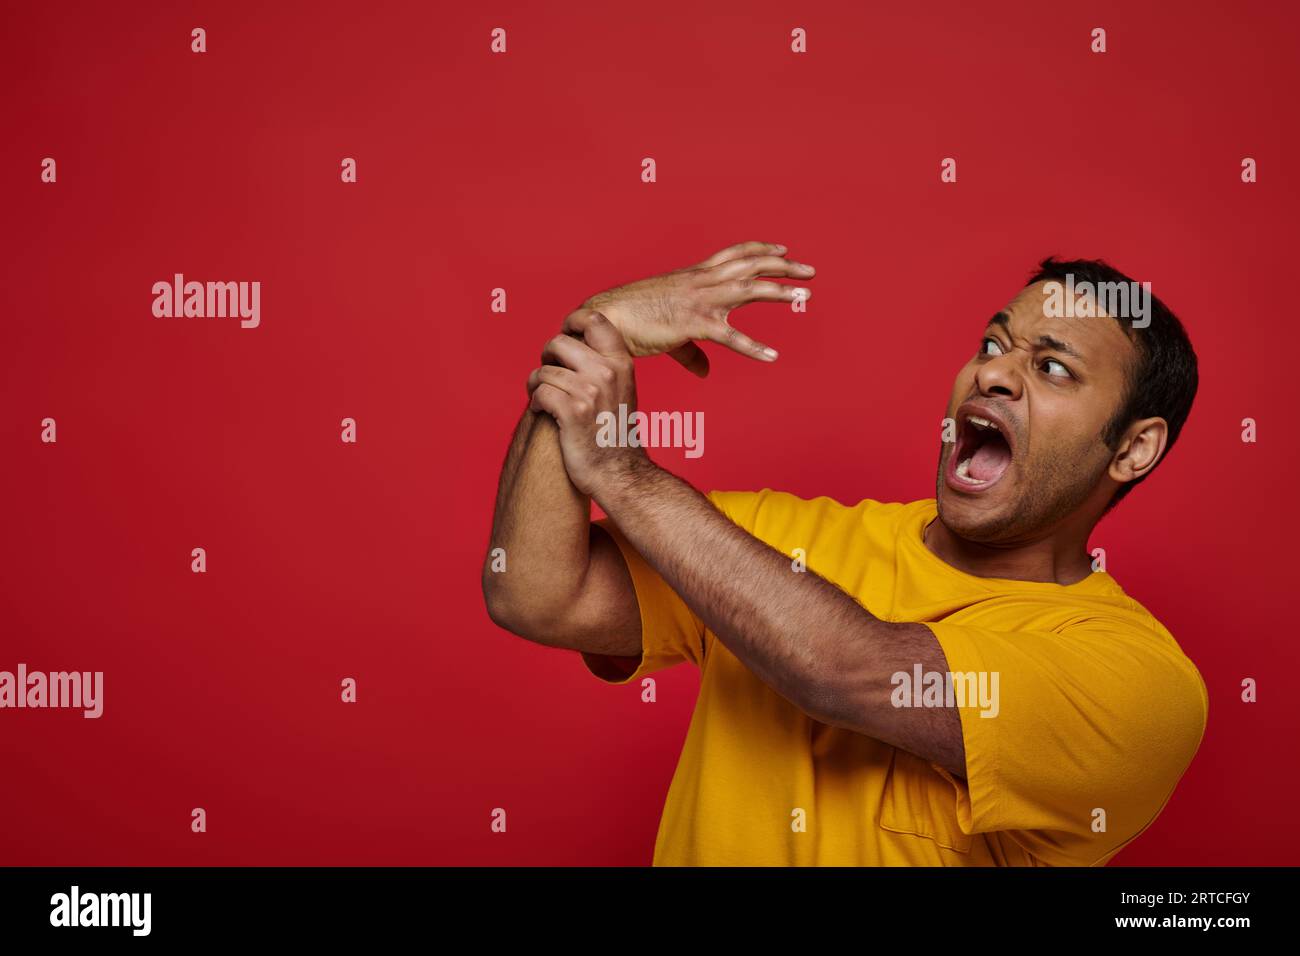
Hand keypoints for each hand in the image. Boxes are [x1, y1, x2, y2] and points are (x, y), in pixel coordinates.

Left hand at [527, 308, 649, 497]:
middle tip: (547, 372)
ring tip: (542, 397)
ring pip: (544, 371)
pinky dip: (535, 402)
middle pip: (559, 342)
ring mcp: (590, 392)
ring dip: (536, 384)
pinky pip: (540, 391)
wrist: (618, 473)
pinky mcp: (573, 413)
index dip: (570, 322)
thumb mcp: (620, 388)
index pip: (594, 320)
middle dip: (546, 358)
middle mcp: (607, 373)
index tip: (564, 337)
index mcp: (621, 363)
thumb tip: (571, 337)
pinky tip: (541, 411)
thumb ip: (603, 362)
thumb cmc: (613, 431)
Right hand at [580, 240, 814, 376]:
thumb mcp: (668, 332)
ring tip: (805, 295)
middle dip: (782, 264)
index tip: (783, 247)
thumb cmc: (629, 320)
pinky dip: (754, 347)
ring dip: (779, 290)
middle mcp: (700, 282)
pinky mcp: (692, 324)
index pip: (733, 254)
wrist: (604, 319)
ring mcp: (698, 300)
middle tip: (810, 270)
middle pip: (749, 264)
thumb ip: (692, 351)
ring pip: (748, 289)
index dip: (759, 249)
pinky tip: (772, 357)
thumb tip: (706, 372)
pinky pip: (730, 336)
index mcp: (693, 276)